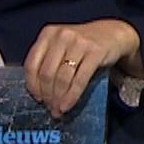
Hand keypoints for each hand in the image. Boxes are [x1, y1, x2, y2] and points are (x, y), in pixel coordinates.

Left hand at [25, 20, 140, 117]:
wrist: (111, 34)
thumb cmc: (81, 44)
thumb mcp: (61, 46)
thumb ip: (48, 62)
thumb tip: (41, 94)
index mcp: (48, 34)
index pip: (32, 64)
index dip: (33, 85)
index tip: (38, 99)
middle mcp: (61, 36)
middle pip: (47, 73)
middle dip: (47, 95)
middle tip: (50, 108)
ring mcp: (78, 43)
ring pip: (62, 78)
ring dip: (59, 98)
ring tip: (59, 110)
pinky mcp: (95, 52)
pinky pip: (79, 79)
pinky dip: (72, 96)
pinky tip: (68, 105)